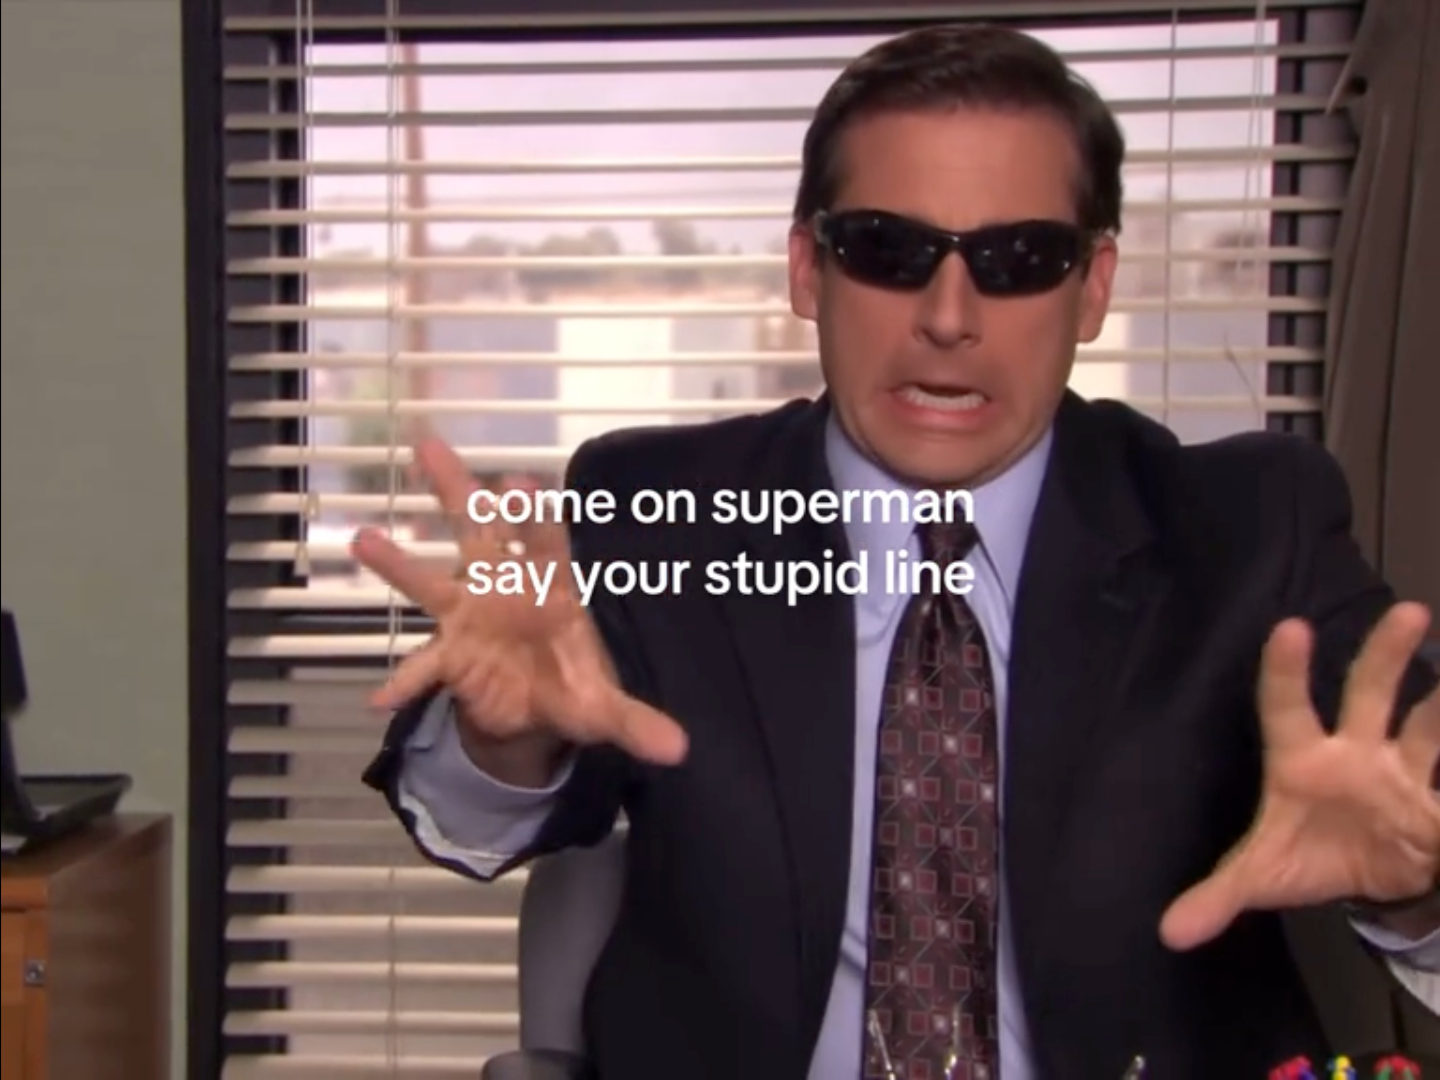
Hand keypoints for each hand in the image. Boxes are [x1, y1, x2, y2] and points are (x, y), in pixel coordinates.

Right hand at [350, 436, 687, 771]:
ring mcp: (471, 614)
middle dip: (458, 491)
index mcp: (552, 583)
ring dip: (398, 562)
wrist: (538, 707)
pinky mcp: (450, 652)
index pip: (544, 540)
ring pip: (432, 579)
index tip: (522, 482)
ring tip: (364, 538)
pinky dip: (406, 681)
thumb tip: (679, 750)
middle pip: (479, 530)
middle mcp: (506, 586)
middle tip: (429, 447)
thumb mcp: (604, 707)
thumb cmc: (574, 681)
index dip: (533, 514)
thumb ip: (636, 720)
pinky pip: (423, 665)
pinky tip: (382, 700)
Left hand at [1160, 601, 1439, 950]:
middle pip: (1372, 693)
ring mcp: (1408, 771)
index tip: (1290, 629)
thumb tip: (1167, 934)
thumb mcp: (1263, 876)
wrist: (1371, 882)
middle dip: (1387, 654)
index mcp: (1304, 761)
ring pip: (1433, 724)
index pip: (1287, 708)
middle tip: (1407, 611)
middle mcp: (1359, 751)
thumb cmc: (1309, 854)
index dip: (1285, 672)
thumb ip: (1217, 897)